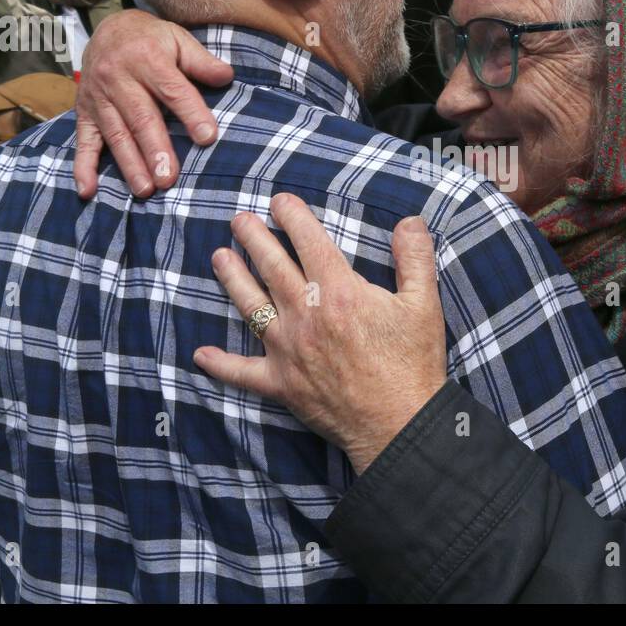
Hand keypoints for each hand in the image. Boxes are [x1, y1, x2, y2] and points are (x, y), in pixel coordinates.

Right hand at [73, 9, 233, 199]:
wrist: (108, 28)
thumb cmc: (152, 40)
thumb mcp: (178, 39)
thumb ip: (201, 61)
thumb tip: (227, 77)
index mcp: (147, 58)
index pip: (172, 89)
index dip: (190, 113)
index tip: (207, 137)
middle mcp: (118, 77)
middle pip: (140, 117)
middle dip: (155, 149)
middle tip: (169, 178)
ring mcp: (98, 97)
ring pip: (115, 134)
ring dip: (129, 164)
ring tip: (145, 190)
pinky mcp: (84, 111)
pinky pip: (83, 140)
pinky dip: (83, 167)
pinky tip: (87, 190)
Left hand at [194, 193, 447, 473]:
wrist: (400, 423)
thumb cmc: (413, 364)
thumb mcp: (424, 305)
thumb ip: (415, 258)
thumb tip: (409, 221)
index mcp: (339, 291)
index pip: (308, 241)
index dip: (292, 216)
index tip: (280, 201)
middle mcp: (305, 314)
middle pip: (271, 265)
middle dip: (254, 237)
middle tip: (239, 219)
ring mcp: (288, 350)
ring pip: (250, 305)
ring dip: (232, 278)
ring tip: (220, 256)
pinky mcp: (281, 384)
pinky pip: (243, 372)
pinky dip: (221, 364)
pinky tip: (202, 354)